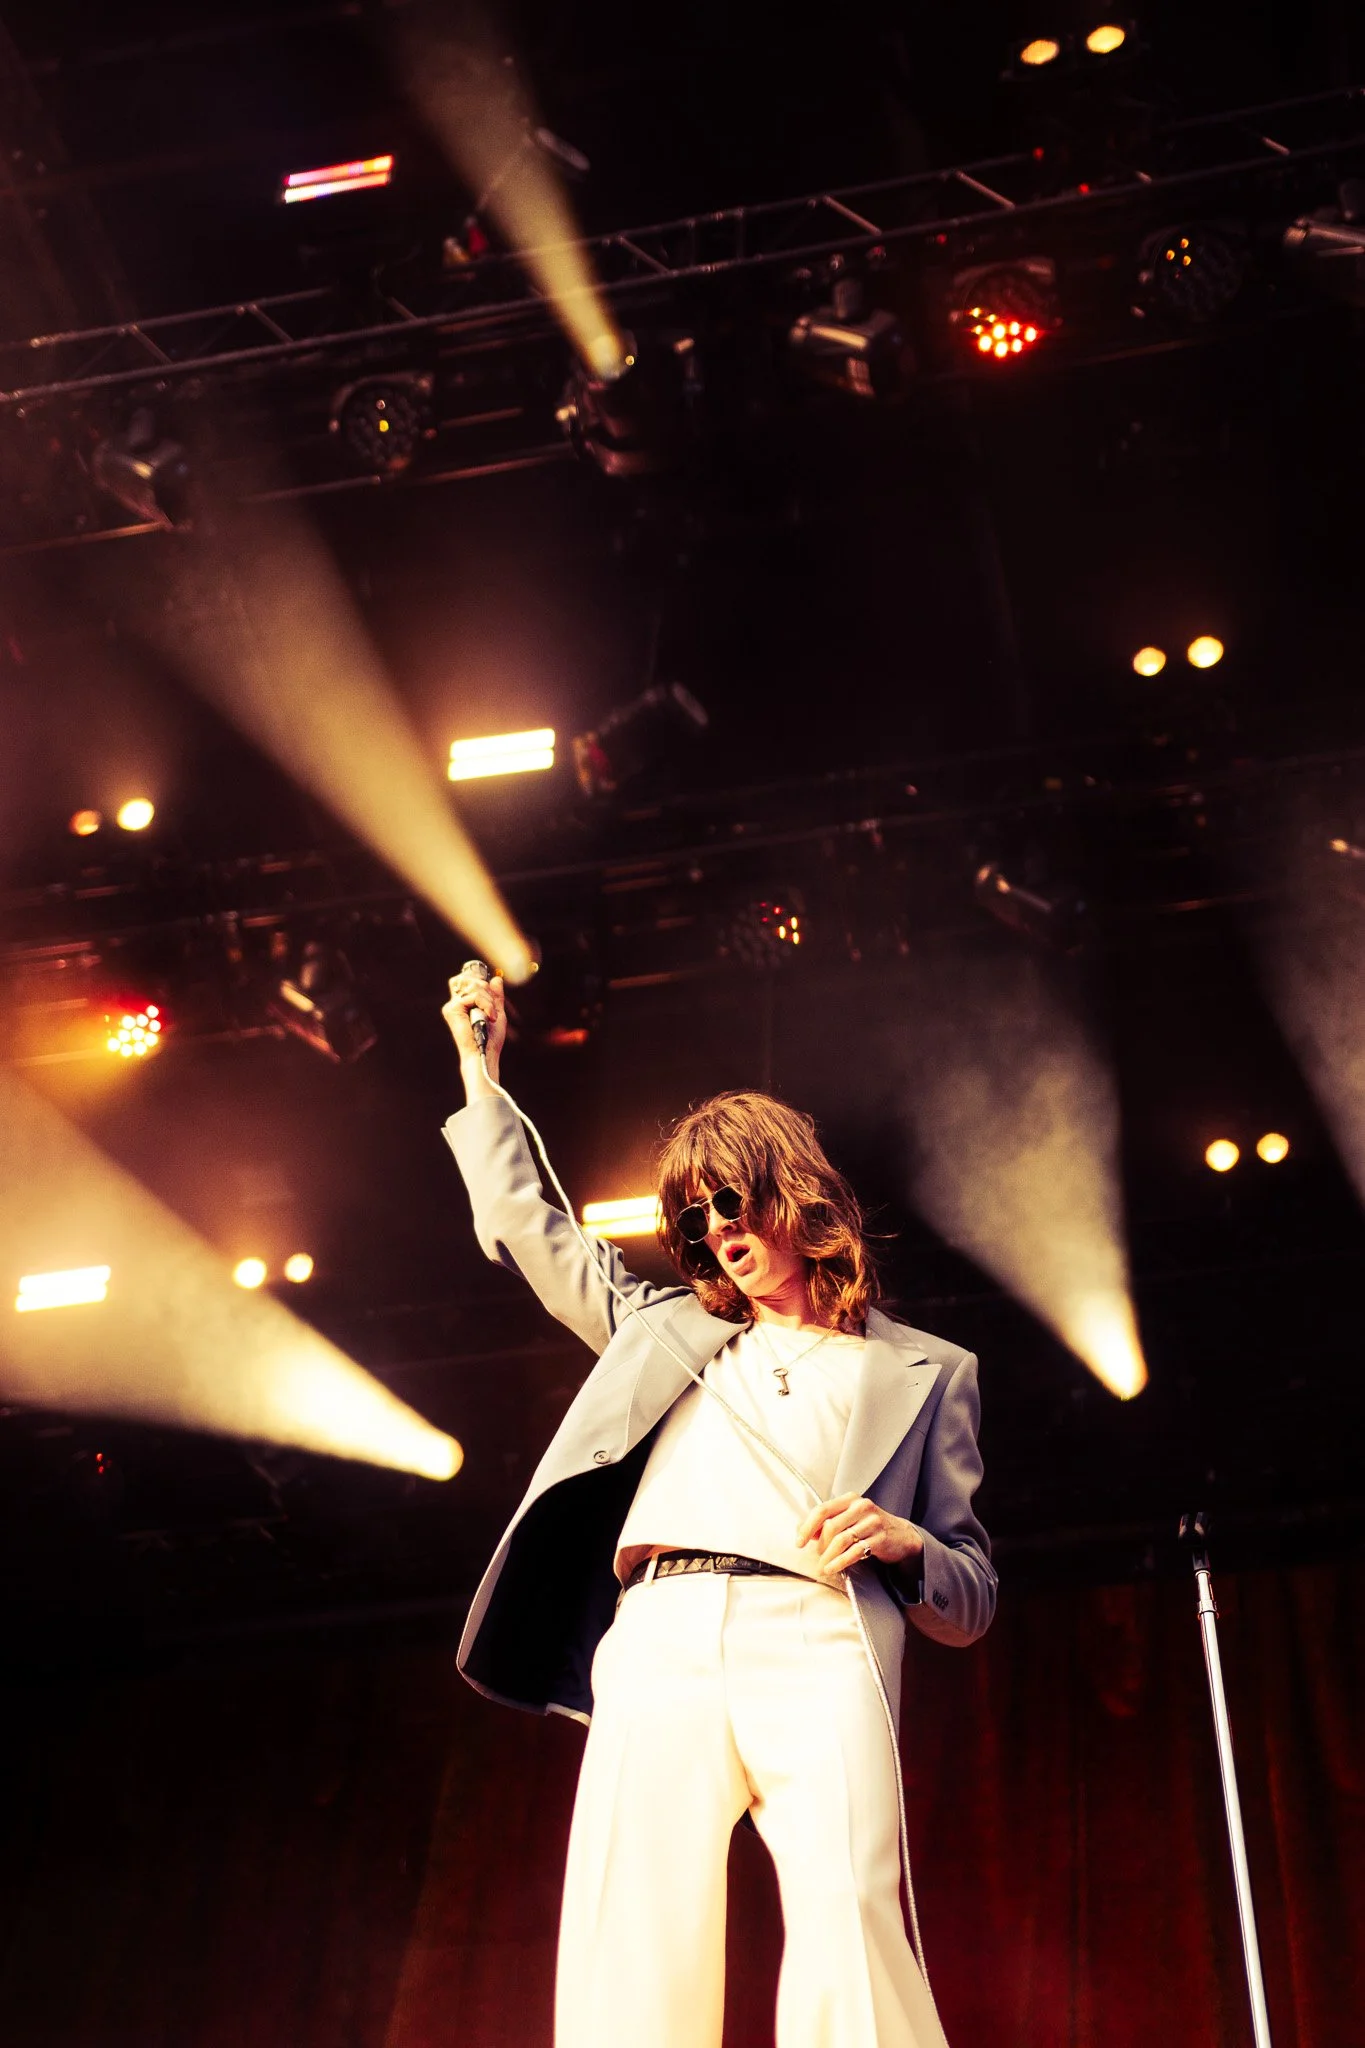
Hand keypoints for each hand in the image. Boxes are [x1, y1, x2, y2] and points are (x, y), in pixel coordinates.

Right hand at [442, 969, 506, 1098]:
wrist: (484, 1053)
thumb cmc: (491, 1039)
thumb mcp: (497, 1011)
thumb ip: (495, 996)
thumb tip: (496, 978)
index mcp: (463, 1004)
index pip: (465, 979)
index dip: (478, 979)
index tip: (490, 992)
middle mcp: (455, 1003)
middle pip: (467, 978)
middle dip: (485, 988)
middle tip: (492, 1007)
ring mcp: (452, 1006)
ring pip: (473, 986)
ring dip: (488, 999)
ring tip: (491, 1015)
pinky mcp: (452, 1009)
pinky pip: (473, 996)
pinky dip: (486, 1004)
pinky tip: (490, 1016)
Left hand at [796, 1494, 923, 1579]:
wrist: (902, 1535)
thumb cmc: (870, 1527)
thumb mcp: (848, 1519)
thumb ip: (826, 1523)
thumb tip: (801, 1530)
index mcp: (850, 1499)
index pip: (822, 1510)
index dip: (807, 1527)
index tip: (799, 1542)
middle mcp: (861, 1506)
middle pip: (831, 1526)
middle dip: (820, 1546)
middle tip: (817, 1558)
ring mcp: (872, 1522)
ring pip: (842, 1540)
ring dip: (828, 1557)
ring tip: (822, 1568)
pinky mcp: (880, 1538)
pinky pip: (855, 1551)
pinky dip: (841, 1561)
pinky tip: (833, 1568)